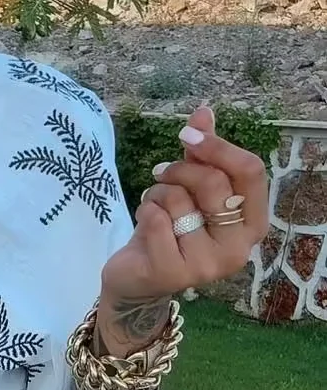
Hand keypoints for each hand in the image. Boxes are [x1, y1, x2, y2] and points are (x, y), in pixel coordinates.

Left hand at [101, 106, 269, 304]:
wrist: (138, 278)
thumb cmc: (171, 230)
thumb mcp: (189, 188)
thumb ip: (201, 154)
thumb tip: (204, 111)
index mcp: (252, 224)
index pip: (250, 172)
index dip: (218, 147)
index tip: (187, 136)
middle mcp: (238, 248)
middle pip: (214, 182)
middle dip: (179, 170)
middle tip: (161, 173)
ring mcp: (207, 265)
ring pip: (180, 201)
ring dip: (157, 194)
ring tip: (155, 208)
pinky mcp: (173, 273)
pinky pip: (156, 219)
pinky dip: (144, 212)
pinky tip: (145, 226)